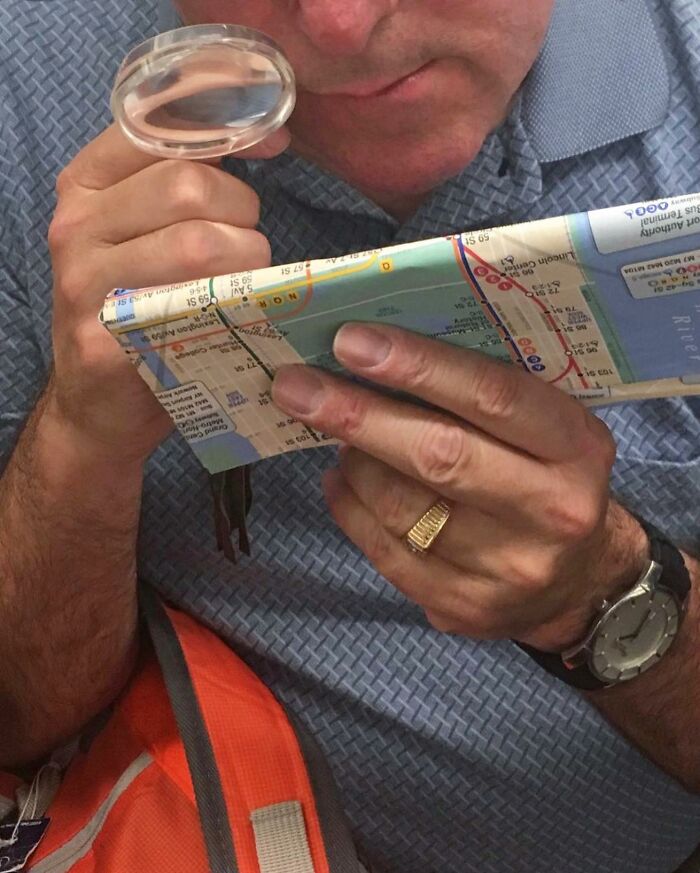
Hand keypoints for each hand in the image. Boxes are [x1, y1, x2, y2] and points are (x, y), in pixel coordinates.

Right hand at [47, 124, 288, 462]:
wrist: (97, 404)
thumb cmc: (137, 310)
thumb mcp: (140, 235)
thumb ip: (184, 184)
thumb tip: (268, 135)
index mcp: (85, 187)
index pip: (156, 127)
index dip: (226, 128)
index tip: (272, 144)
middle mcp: (77, 227)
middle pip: (190, 185)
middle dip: (244, 213)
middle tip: (248, 247)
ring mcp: (86, 285)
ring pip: (201, 243)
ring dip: (248, 262)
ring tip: (245, 284)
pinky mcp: (107, 340)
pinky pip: (197, 307)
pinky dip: (236, 307)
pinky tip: (238, 316)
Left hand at [271, 323, 649, 650]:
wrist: (580, 580)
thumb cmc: (549, 478)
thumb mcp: (547, 428)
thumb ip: (484, 394)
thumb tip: (380, 352)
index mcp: (576, 447)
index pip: (492, 396)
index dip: (418, 367)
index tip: (351, 343)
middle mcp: (551, 511)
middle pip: (439, 456)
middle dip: (357, 416)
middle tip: (296, 386)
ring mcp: (508, 568)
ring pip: (403, 507)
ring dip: (353, 463)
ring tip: (332, 433)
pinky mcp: (467, 607)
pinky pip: (387, 553)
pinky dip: (351, 508)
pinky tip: (340, 480)